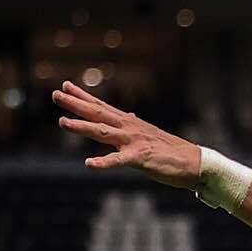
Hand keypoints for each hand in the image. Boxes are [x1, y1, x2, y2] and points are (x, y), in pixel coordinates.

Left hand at [53, 82, 199, 187]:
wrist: (196, 163)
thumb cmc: (173, 152)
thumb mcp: (151, 135)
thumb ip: (135, 126)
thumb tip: (129, 115)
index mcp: (131, 124)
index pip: (102, 106)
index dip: (83, 96)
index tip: (66, 85)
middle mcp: (129, 128)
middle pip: (97, 113)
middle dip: (75, 104)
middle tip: (55, 94)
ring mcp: (134, 142)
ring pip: (102, 132)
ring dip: (81, 127)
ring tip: (62, 122)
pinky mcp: (141, 159)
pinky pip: (118, 161)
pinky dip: (103, 163)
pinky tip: (89, 165)